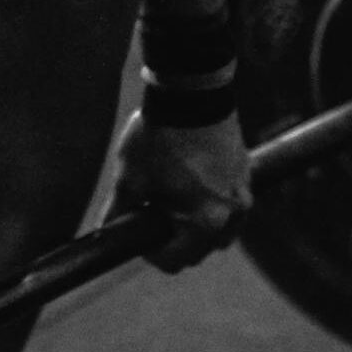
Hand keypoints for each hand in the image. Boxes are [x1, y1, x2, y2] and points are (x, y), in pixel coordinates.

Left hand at [105, 110, 252, 272]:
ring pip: (218, 230)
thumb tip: (105, 232)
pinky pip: (229, 205)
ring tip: (172, 198)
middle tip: (153, 213)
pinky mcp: (246, 173)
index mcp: (206, 222)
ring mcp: (243, 193)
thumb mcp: (130, 178)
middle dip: (175, 239)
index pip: (176, 261)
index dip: (151, 253)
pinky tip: (189, 180)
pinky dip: (211, 204)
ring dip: (196, 225)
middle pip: (200, 250)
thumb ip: (118, 212)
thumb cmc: (160, 135)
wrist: (192, 91)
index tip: (138, 232)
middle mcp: (233, 213)